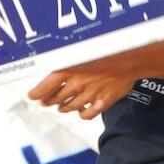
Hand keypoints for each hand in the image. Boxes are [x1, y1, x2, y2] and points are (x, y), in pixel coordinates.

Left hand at [27, 49, 145, 119]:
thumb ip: (69, 61)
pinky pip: (87, 115)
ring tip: (63, 105)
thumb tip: (56, 66)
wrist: (131, 57)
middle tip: (46, 101)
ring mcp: (89, 94)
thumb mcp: (82, 50)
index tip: (32, 96)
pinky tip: (82, 109)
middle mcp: (76, 83)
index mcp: (68, 69)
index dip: (36, 94)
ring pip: (69, 108)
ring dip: (64, 107)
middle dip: (49, 101)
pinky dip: (82, 113)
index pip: (44, 87)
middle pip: (55, 99)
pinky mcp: (102, 103)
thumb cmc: (108, 49)